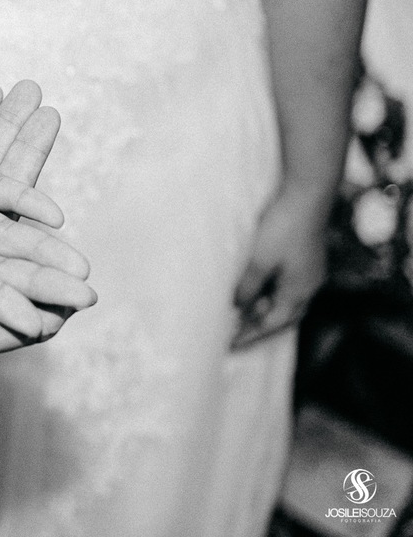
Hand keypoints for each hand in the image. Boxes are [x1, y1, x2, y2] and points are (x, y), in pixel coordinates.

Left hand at [231, 183, 330, 350]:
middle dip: (259, 326)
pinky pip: (285, 284)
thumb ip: (247, 288)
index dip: (249, 334)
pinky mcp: (305, 256)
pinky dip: (268, 291)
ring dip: (263, 308)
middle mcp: (309, 285)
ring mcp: (309, 270)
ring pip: (284, 299)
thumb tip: (236, 307)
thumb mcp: (258, 261)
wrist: (306, 194)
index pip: (272, 323)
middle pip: (283, 316)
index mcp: (299, 291)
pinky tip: (254, 287)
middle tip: (234, 334)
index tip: (229, 345)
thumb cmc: (282, 227)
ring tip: (238, 313)